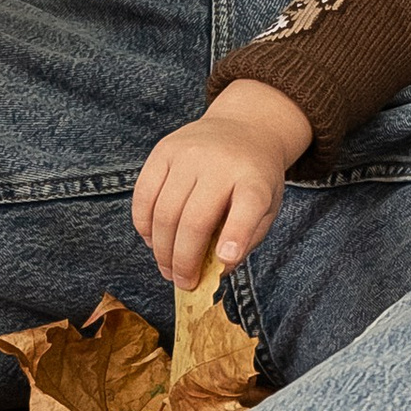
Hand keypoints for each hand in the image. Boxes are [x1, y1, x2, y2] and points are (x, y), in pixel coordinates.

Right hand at [133, 83, 311, 288]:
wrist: (243, 127)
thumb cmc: (254, 178)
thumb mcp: (267, 206)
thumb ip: (246, 239)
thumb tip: (214, 271)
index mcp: (254, 179)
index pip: (247, 206)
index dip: (235, 235)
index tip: (225, 260)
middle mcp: (220, 163)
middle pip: (194, 221)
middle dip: (184, 262)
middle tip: (184, 283)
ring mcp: (188, 154)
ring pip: (164, 213)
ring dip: (161, 251)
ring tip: (167, 269)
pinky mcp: (163, 150)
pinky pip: (143, 196)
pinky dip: (144, 226)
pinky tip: (153, 241)